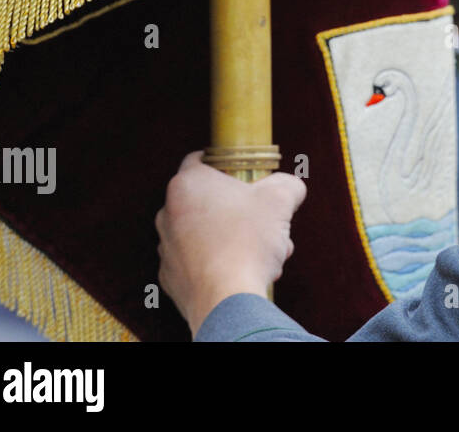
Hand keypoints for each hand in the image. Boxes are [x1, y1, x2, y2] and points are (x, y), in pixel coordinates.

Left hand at [156, 151, 306, 335]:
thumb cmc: (249, 242)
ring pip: (204, 231)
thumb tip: (291, 185)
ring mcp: (166, 246)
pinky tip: (242, 269)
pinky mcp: (170, 276)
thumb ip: (288, 183)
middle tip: (262, 218)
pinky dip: (218, 261)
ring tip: (261, 250)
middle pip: (207, 199)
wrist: (227, 299)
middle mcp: (168, 213)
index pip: (200, 159)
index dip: (225, 163)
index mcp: (188, 184)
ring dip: (231, 236)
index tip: (243, 173)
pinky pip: (197, 260)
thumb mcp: (281, 199)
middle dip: (237, 207)